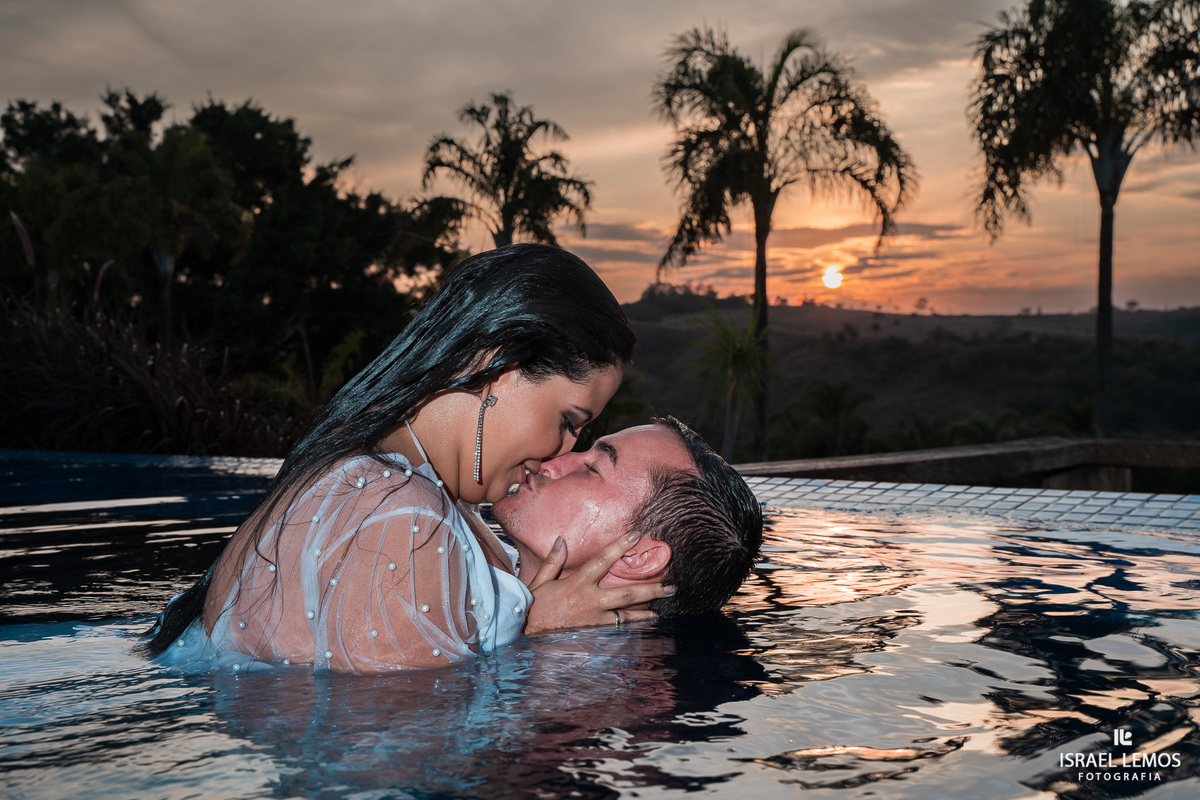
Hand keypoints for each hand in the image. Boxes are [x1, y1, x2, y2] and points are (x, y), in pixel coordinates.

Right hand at [523, 531, 675, 634]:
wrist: (526, 635)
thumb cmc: (534, 608)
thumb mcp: (540, 581)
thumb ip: (553, 561)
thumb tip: (561, 540)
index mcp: (578, 583)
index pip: (603, 560)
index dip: (620, 546)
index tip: (637, 534)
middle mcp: (590, 601)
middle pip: (627, 593)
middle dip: (651, 588)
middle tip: (671, 585)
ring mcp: (594, 621)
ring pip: (627, 615)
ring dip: (647, 611)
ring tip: (662, 608)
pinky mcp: (594, 635)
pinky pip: (618, 632)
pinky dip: (632, 629)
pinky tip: (644, 628)